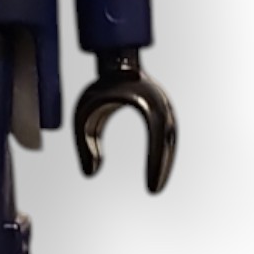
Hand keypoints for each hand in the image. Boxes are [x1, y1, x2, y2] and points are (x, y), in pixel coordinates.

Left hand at [72, 49, 176, 192]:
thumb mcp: (85, 113)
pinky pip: (166, 136)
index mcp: (142, 95)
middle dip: (162, 165)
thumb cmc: (101, 86)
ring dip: (164, 161)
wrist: (117, 64)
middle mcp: (159, 99)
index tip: (152, 183)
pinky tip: (157, 170)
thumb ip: (83, 142)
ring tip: (155, 184)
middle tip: (154, 189)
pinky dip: (162, 154)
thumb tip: (90, 173)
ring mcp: (164, 104)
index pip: (158, 131)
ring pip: (170, 139)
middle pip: (168, 138)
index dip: (157, 160)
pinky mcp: (162, 111)